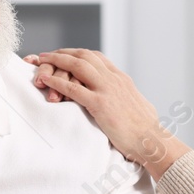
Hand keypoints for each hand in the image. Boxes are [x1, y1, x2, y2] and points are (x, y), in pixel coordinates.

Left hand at [23, 48, 190, 179]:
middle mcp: (113, 79)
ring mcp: (107, 90)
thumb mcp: (137, 104)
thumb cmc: (146, 129)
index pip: (96, 57)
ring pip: (78, 66)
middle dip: (62, 53)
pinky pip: (74, 88)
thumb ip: (126, 96)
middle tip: (46, 55)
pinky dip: (57, 81)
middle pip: (84, 56)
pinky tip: (45, 80)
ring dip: (56, 61)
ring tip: (40, 62)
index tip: (63, 55)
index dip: (76, 53)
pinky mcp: (101, 104)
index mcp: (121, 78)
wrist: (153, 140)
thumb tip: (125, 98)